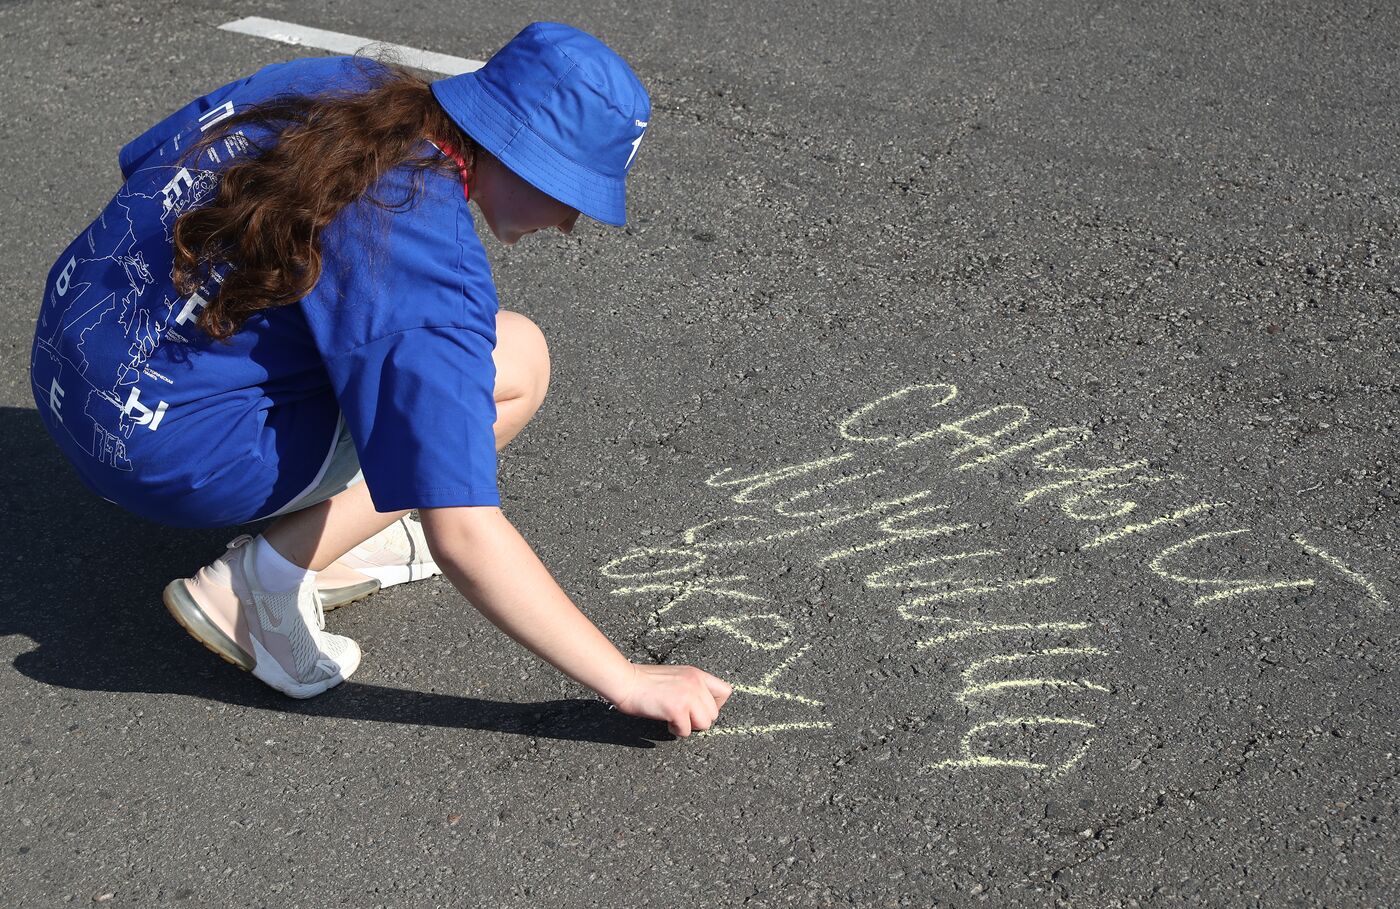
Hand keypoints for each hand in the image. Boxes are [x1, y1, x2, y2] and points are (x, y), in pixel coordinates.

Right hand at [609, 663, 733, 736]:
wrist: (626, 681)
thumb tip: (701, 708)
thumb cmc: (644, 681)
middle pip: (714, 713)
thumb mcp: (676, 676)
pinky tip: (665, 721)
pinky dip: (675, 730)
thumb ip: (691, 687)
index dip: (715, 704)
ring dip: (689, 726)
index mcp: (697, 674)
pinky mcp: (677, 709)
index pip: (725, 691)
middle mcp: (696, 683)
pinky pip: (687, 731)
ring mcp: (688, 696)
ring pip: (704, 724)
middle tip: (682, 716)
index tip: (699, 708)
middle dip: (698, 719)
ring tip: (674, 719)